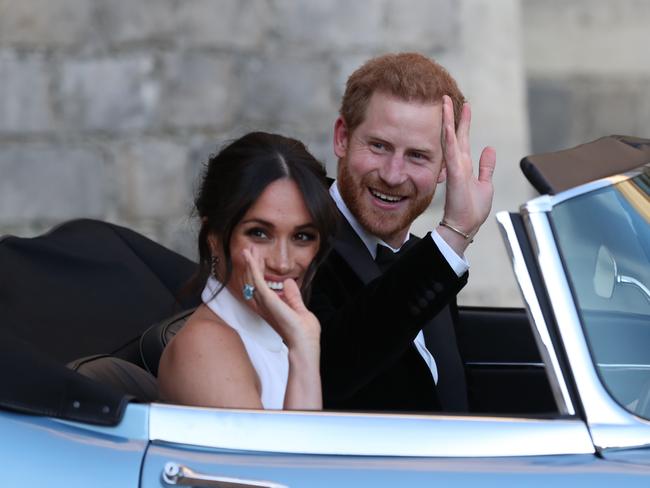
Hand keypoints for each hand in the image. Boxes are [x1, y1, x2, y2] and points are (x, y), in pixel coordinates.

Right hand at [242, 248, 319, 348]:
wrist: (304, 344)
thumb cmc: (303, 333)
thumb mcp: (299, 309)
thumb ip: (293, 296)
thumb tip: (289, 282)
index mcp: (271, 308)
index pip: (260, 287)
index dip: (257, 272)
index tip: (259, 258)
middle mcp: (264, 306)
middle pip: (252, 282)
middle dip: (251, 265)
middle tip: (249, 250)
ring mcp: (265, 303)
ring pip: (252, 279)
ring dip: (250, 263)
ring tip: (248, 250)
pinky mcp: (268, 300)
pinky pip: (257, 280)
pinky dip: (253, 267)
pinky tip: (250, 257)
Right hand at [439, 95, 495, 252]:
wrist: (464, 226)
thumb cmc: (472, 210)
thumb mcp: (485, 184)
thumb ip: (486, 167)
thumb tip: (490, 149)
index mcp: (465, 166)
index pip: (463, 139)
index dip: (463, 122)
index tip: (463, 106)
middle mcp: (458, 164)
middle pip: (455, 134)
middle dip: (452, 115)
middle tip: (447, 97)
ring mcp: (455, 168)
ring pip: (450, 139)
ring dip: (447, 121)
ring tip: (445, 103)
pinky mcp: (455, 174)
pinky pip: (451, 152)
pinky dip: (449, 138)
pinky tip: (447, 125)